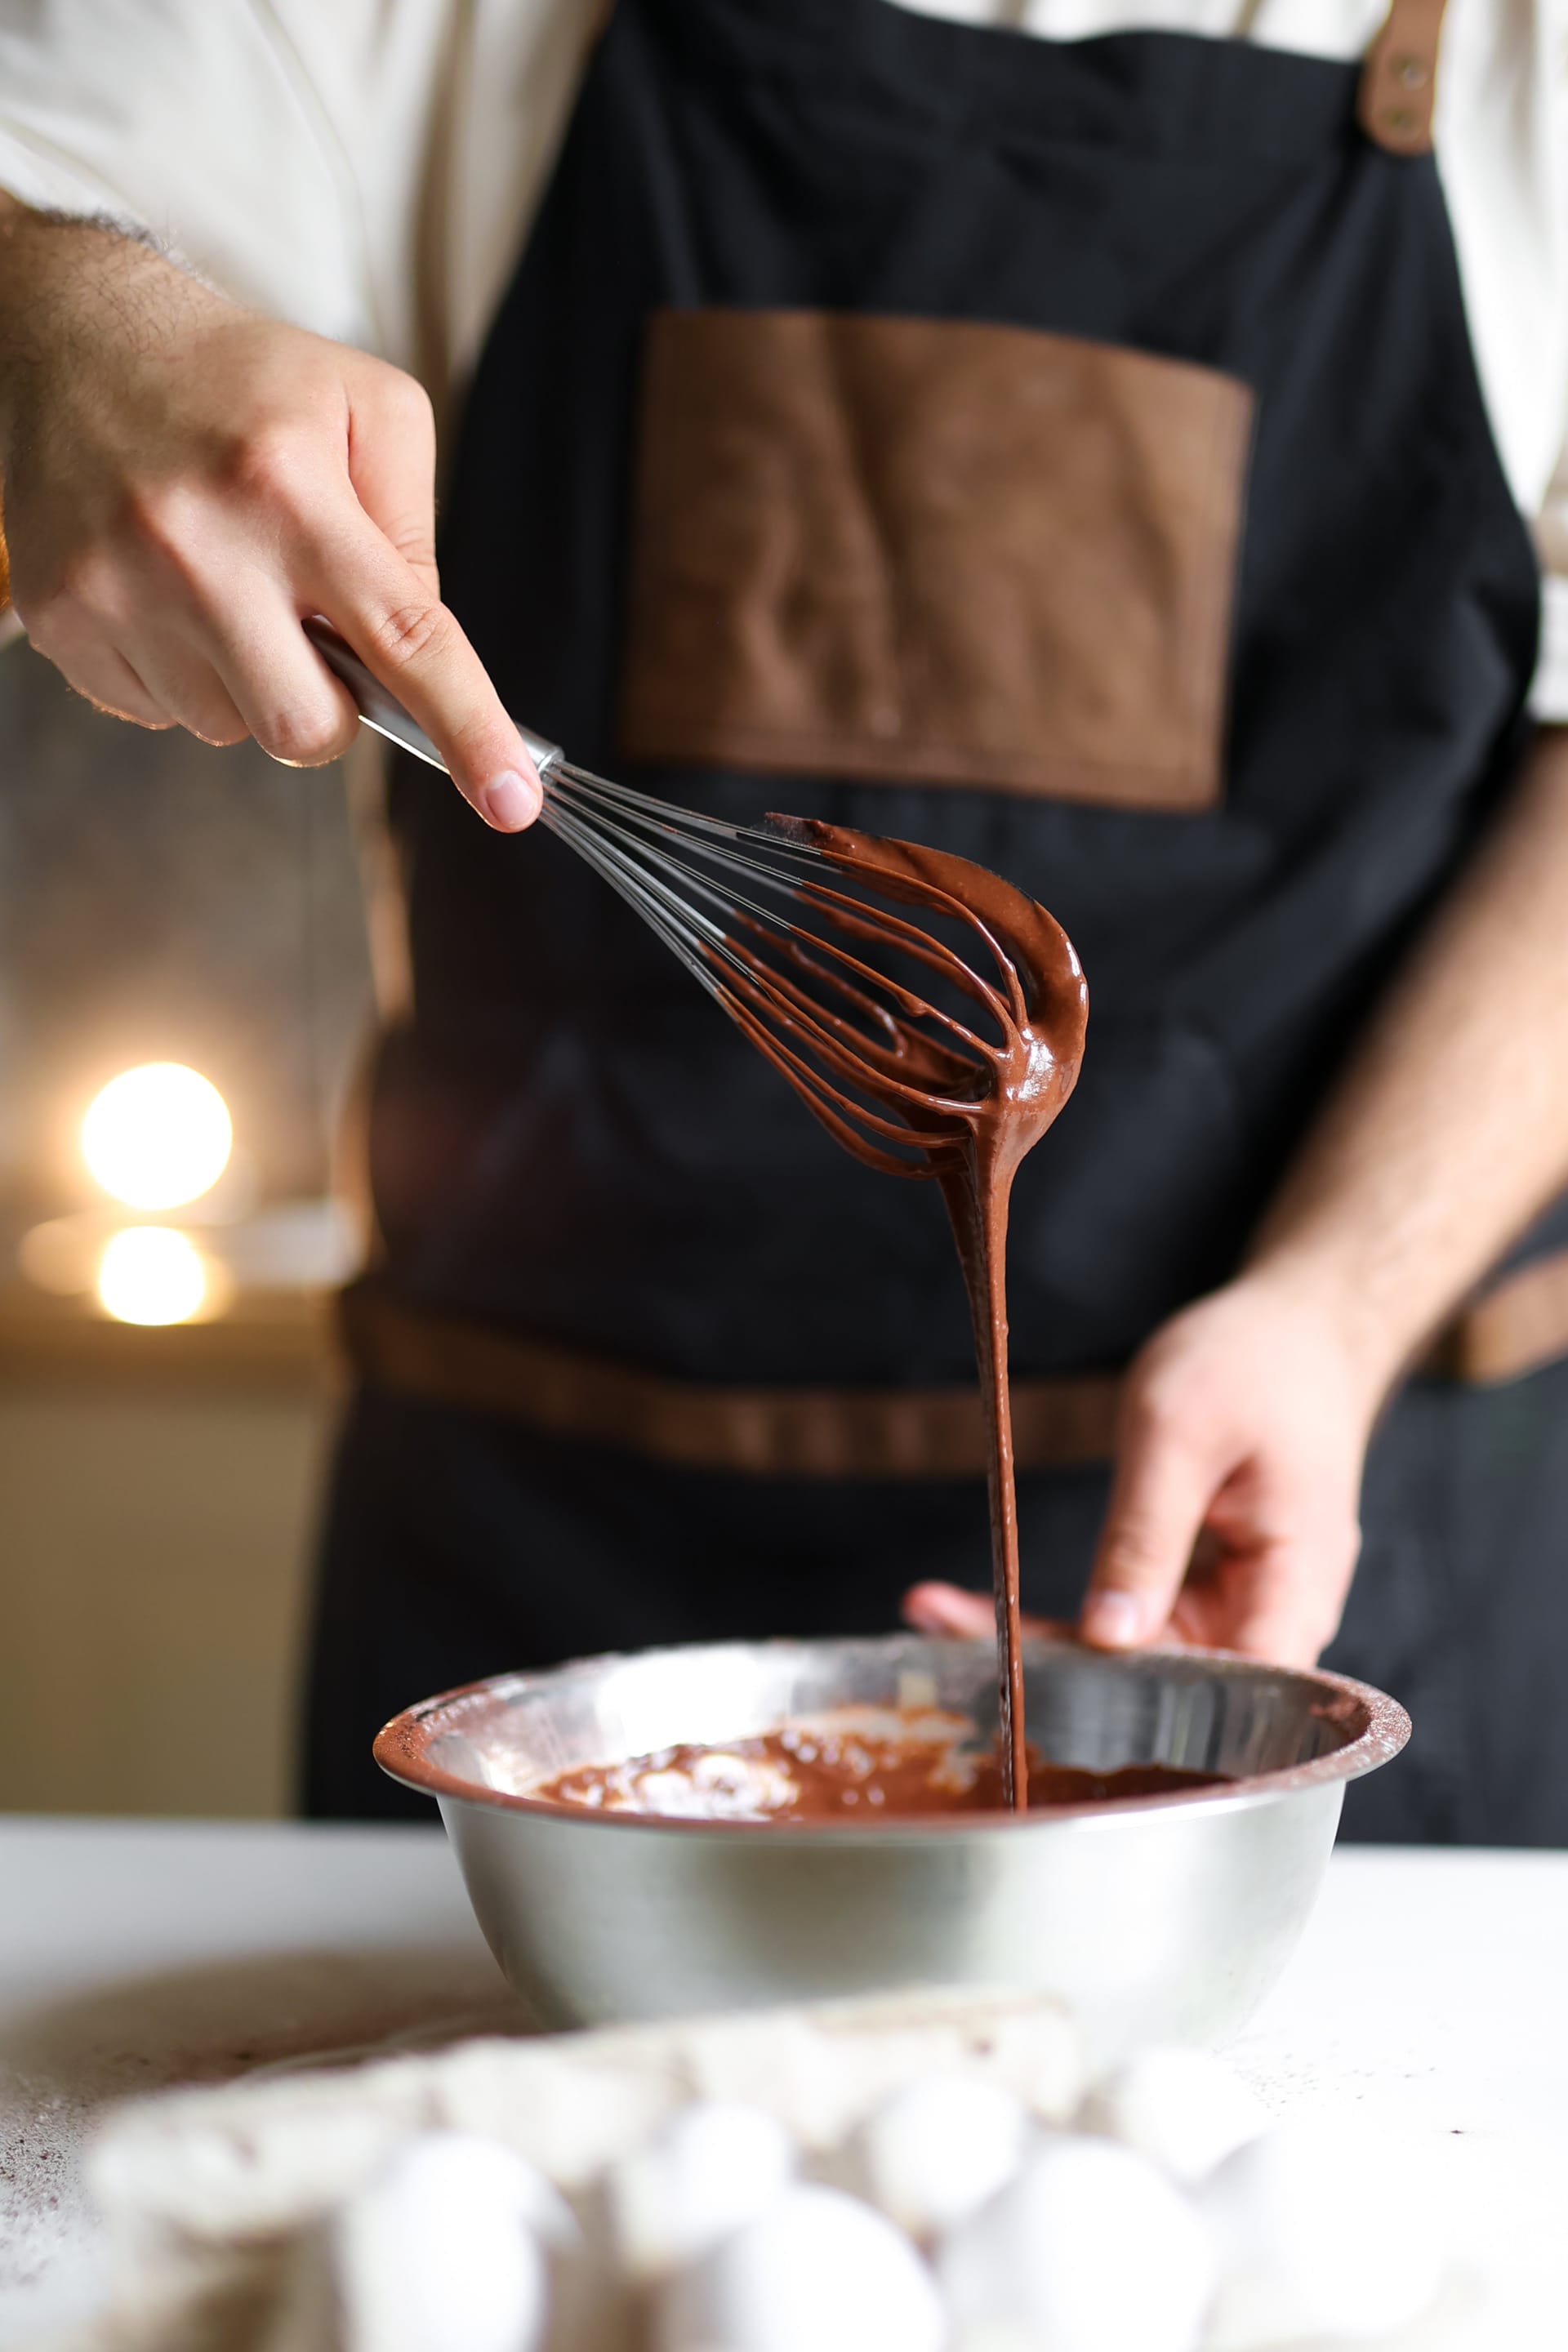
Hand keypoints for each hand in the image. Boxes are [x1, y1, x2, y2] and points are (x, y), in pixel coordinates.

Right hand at [0, 201, 538, 828]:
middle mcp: (199, 545)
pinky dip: (185, 673)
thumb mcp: (366, 410)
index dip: (466, 729)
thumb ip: (413, 531)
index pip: (402, 638)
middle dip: (332, 708)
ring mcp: (118, 590)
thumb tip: (417, 653)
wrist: (76, 337)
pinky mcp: (62, 620)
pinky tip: (168, 590)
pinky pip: (160, 714)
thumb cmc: (242, 384)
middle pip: (306, 729)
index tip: (512, 802)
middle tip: (312, 633)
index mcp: (289, 487)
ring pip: (230, 728)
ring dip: (251, 682)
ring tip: (223, 583)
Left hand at [904, 1270, 1387, 1665]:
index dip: (1138, 1715)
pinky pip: (1139, 1628)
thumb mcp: (1179, 1435)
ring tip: (941, 1623)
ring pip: (1145, 1664)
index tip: (1033, 1692)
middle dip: (1058, 1678)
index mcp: (1294, 1587)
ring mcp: (1243, 1610)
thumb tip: (1108, 1635)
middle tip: (942, 1632)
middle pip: (1173, 1690)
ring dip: (1050, 1653)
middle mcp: (1279, 1618)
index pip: (1229, 1694)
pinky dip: (1070, 1624)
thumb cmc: (1251, 1366)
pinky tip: (988, 1617)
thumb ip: (1145, 1538)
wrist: (1297, 1334)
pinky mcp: (1208, 1594)